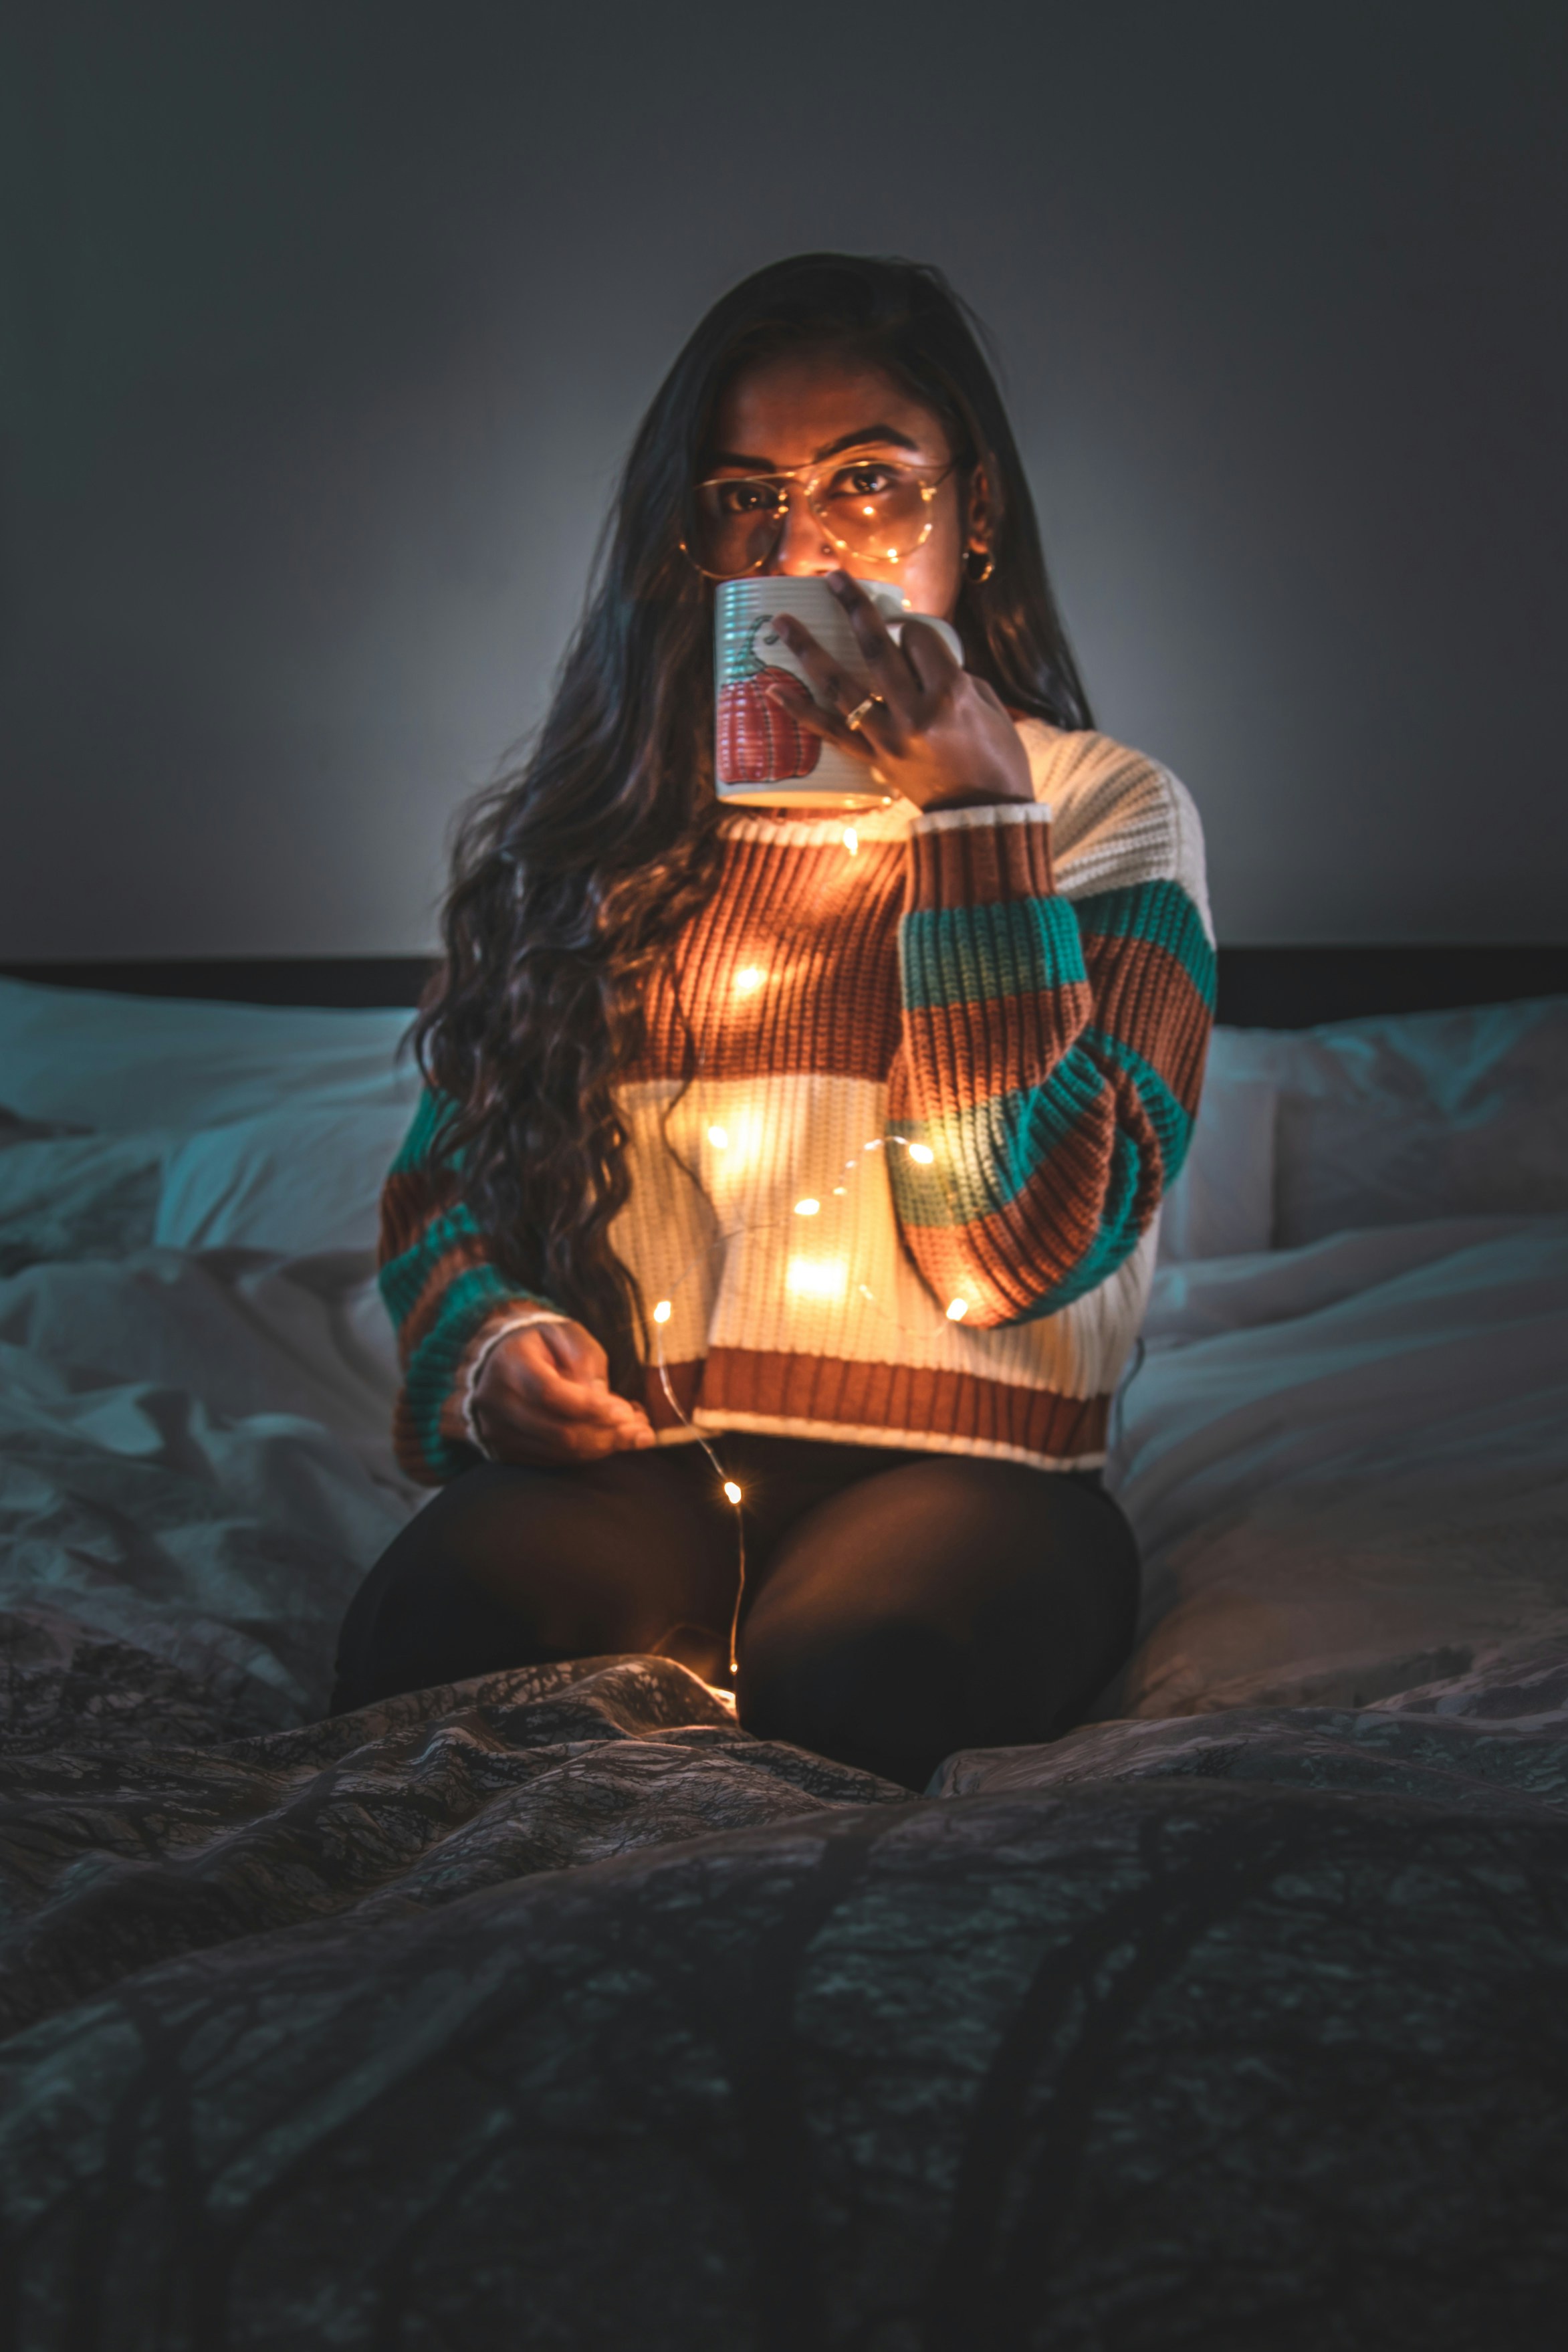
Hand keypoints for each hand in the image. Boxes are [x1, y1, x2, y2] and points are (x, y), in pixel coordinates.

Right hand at [471, 1318, 654, 1465]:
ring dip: (602, 1447)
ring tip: (634, 1436)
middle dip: (607, 1434)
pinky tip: (609, 1440)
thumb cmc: (542, 1343)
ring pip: (559, 1451)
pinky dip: (585, 1453)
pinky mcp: (504, 1450)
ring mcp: (496, 1431)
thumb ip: (586, 1363)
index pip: (549, 1394)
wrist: (499, 1358)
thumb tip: (604, 1401)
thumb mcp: (568, 1335)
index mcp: (510, 1364)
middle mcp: (496, 1402)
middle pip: (557, 1431)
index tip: (626, 1412)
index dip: (590, 1408)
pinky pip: (552, 1460)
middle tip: (642, 1431)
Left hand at [763, 571, 1035, 812]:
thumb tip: (917, 657)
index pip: (917, 638)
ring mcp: (889, 738)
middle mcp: (914, 712)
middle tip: (829, 577)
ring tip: (782, 623)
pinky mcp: (874, 761)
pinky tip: (775, 691)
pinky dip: (801, 711)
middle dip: (851, 605)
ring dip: (808, 650)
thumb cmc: (997, 758)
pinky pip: (830, 732)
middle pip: (876, 647)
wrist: (984, 816)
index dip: (911, 626)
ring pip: (841, 685)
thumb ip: (953, 675)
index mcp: (950, 693)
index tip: (907, 628)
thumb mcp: (987, 705)